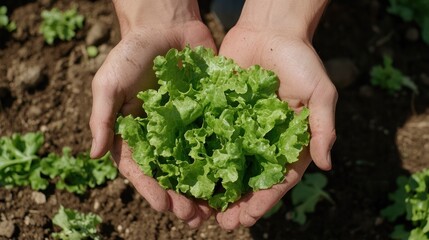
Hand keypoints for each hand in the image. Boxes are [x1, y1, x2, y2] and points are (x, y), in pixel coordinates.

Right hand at [89, 0, 215, 227]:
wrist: (166, 26)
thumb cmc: (132, 53)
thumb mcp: (109, 82)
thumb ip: (102, 117)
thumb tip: (94, 156)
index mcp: (136, 133)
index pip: (141, 169)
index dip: (151, 190)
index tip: (164, 207)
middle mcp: (162, 135)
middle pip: (172, 174)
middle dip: (181, 197)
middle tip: (195, 218)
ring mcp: (188, 126)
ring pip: (196, 163)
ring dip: (204, 187)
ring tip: (215, 209)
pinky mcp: (209, 114)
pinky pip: (218, 139)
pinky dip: (224, 159)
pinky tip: (234, 177)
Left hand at [215, 0, 336, 229]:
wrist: (270, 29)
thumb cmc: (300, 59)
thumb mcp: (320, 92)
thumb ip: (323, 127)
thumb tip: (327, 165)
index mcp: (289, 140)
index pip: (277, 178)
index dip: (264, 200)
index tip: (248, 218)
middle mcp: (263, 139)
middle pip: (250, 178)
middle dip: (237, 202)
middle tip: (222, 223)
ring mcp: (240, 127)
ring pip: (227, 164)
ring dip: (216, 187)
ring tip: (202, 209)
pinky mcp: (220, 113)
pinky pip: (210, 138)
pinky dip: (200, 157)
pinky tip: (187, 173)